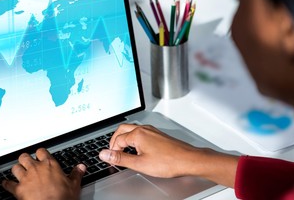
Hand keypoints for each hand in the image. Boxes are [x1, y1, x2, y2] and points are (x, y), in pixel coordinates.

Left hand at [2, 148, 85, 199]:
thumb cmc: (62, 198)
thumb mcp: (74, 185)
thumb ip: (76, 174)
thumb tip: (81, 168)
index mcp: (49, 165)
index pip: (42, 152)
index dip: (40, 153)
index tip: (41, 155)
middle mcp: (36, 169)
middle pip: (25, 157)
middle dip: (25, 159)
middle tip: (27, 162)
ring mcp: (26, 178)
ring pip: (16, 168)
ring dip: (16, 169)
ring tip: (18, 171)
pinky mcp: (18, 189)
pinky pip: (8, 184)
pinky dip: (6, 184)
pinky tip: (5, 184)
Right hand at [98, 124, 237, 186]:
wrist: (188, 160)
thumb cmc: (169, 162)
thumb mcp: (140, 164)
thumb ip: (120, 159)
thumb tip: (105, 154)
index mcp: (138, 134)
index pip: (117, 140)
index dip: (112, 151)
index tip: (111, 160)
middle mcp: (144, 129)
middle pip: (122, 130)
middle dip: (115, 141)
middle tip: (113, 153)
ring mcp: (152, 131)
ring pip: (132, 130)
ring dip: (124, 139)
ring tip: (123, 152)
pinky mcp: (158, 135)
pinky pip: (141, 133)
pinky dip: (134, 140)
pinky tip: (137, 150)